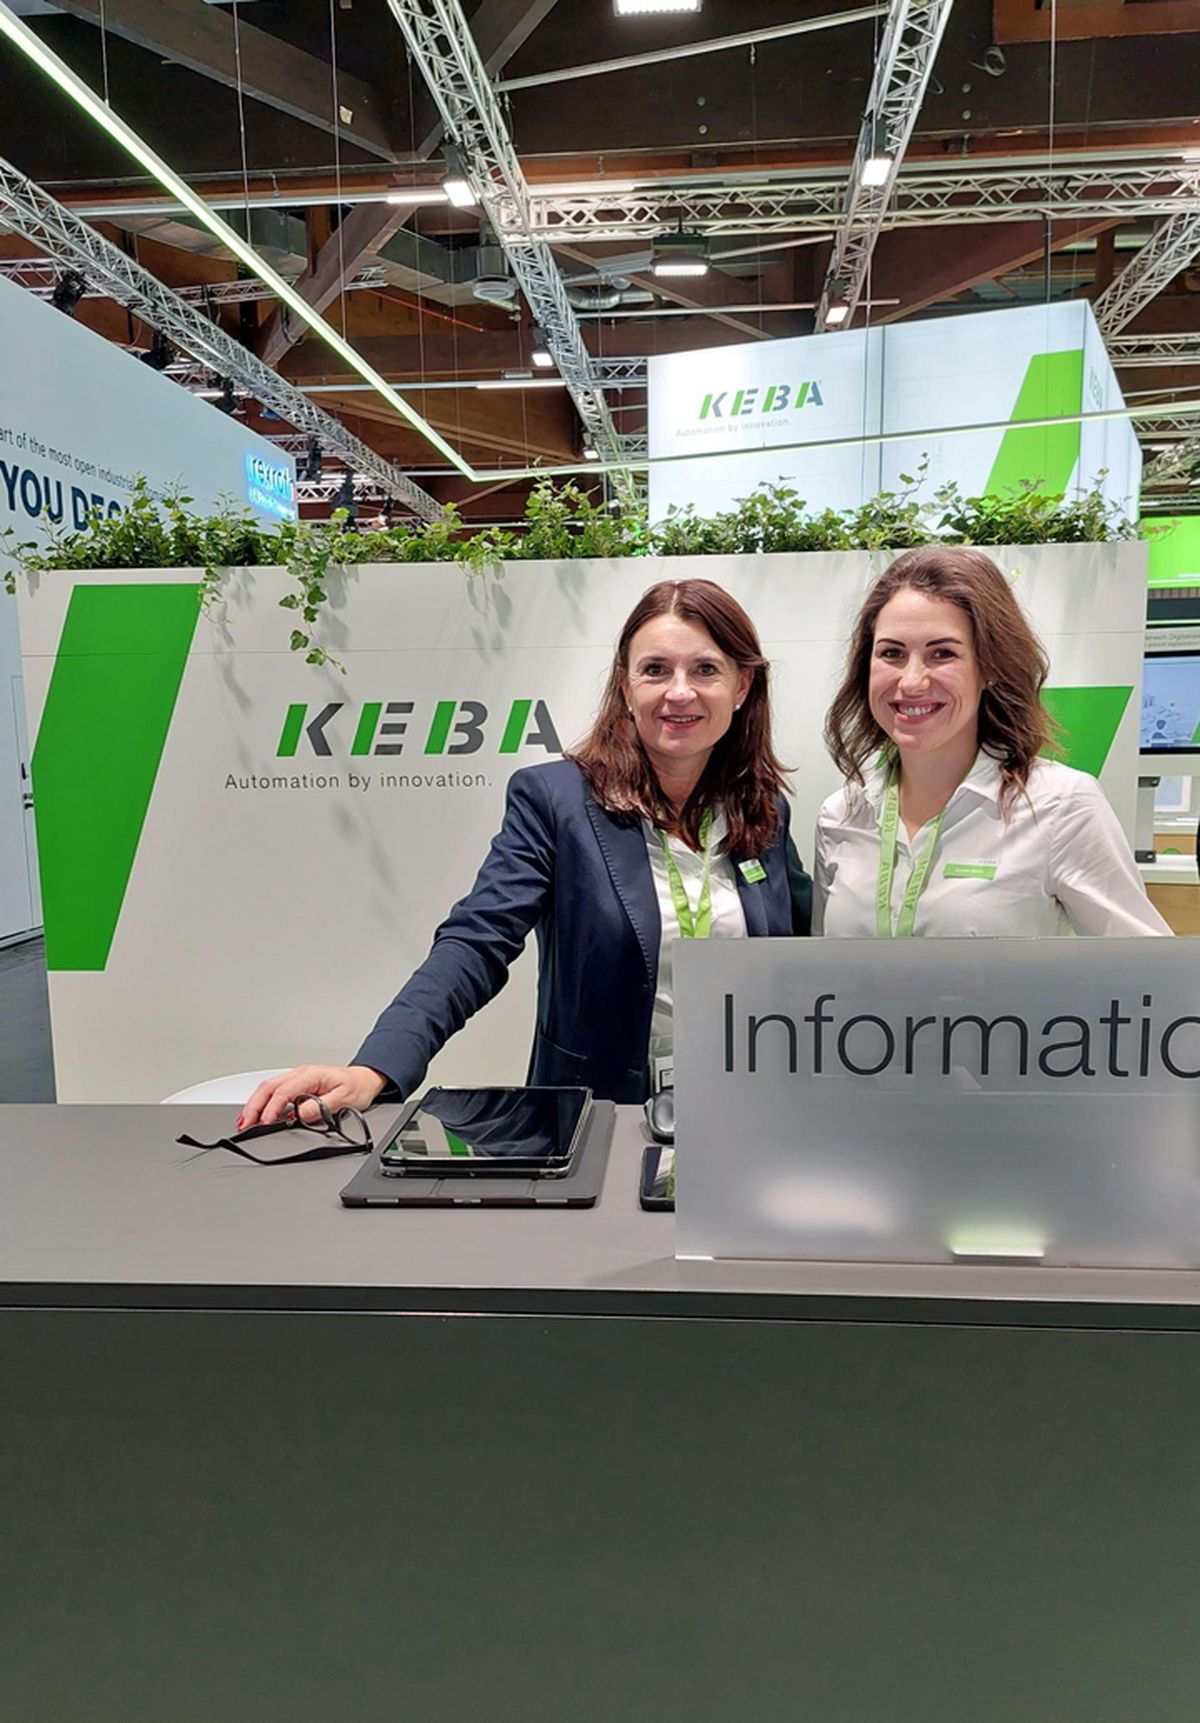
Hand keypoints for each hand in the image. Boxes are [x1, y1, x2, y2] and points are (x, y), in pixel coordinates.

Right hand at [239, 1065, 387, 1128]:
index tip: (264, 1122)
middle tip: (244, 1123)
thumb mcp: (344, 1099)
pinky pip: (274, 1092)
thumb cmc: (356, 1087)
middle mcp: (300, 1074)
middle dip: (253, 1106)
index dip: (271, 1108)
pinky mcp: (297, 1085)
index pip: (284, 1091)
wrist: (364, 1080)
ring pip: (268, 1088)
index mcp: (310, 1075)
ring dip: (254, 1104)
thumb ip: (322, 1107)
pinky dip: (262, 1103)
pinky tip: (258, 1114)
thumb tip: (301, 1114)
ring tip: (245, 1121)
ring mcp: (297, 1078)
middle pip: (268, 1087)